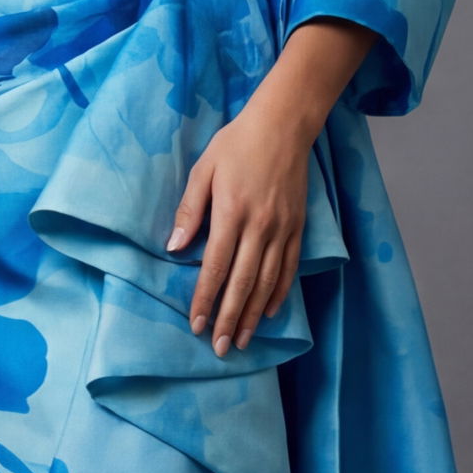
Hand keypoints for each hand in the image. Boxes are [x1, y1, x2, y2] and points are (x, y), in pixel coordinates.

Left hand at [165, 98, 310, 354]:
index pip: (216, 266)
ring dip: (252, 314)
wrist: (285, 125)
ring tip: (241, 340)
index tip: (195, 324)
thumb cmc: (237, 144)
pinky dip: (279, 293)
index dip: (205, 298)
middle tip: (219, 347)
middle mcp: (260, 227)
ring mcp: (282, 229)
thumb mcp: (204, 168)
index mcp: (232, 213)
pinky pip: (289, 268)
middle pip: (243, 282)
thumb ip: (190, 209)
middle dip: (228, 318)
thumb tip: (174, 247)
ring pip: (267, 282)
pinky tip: (268, 313)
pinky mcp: (297, 227)